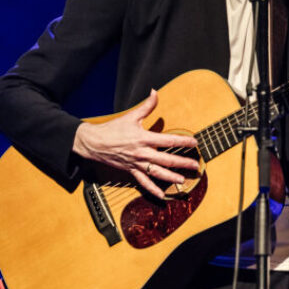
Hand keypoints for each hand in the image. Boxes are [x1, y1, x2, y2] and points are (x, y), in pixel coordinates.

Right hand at [72, 90, 199, 198]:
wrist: (93, 143)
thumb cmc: (113, 129)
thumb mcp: (132, 116)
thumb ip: (147, 105)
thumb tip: (155, 92)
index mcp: (144, 138)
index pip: (169, 140)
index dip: (183, 141)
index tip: (195, 143)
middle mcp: (142, 153)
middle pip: (166, 159)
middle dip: (182, 163)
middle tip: (195, 166)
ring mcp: (137, 164)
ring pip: (157, 173)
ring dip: (171, 178)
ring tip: (182, 181)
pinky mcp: (130, 171)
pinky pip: (143, 182)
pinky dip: (152, 189)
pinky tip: (161, 196)